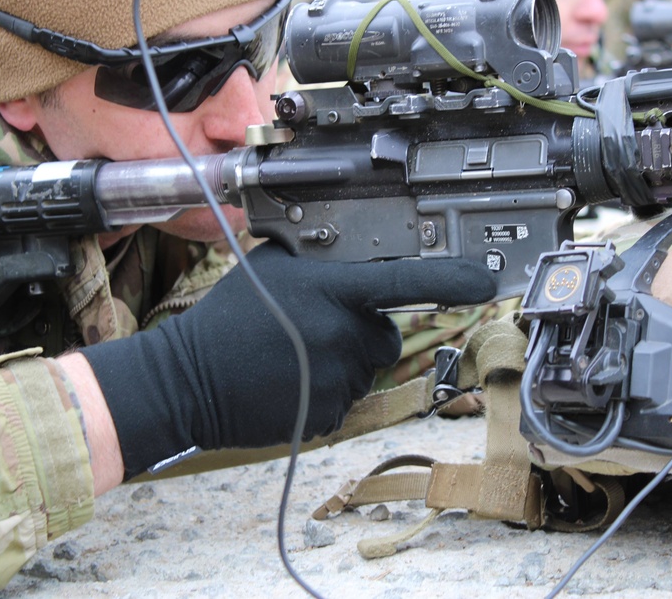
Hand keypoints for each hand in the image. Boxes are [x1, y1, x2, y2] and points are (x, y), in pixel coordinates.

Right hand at [80, 243, 496, 478]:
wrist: (188, 380)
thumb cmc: (226, 319)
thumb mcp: (270, 269)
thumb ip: (317, 261)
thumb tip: (348, 256)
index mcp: (329, 292)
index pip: (403, 282)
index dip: (449, 279)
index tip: (483, 280)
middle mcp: (341, 335)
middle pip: (384, 335)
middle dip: (362, 331)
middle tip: (316, 328)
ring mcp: (336, 379)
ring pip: (362, 368)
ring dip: (340, 361)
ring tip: (293, 356)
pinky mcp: (328, 415)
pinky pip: (344, 399)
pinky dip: (326, 391)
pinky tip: (290, 380)